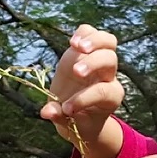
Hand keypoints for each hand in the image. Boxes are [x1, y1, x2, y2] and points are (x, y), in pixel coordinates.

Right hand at [40, 24, 124, 157]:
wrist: (78, 112)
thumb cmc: (76, 120)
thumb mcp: (69, 124)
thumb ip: (59, 117)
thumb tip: (46, 112)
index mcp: (111, 98)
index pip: (103, 92)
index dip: (84, 98)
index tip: (66, 109)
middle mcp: (109, 77)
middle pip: (110, 60)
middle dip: (93, 64)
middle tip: (76, 72)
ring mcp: (99, 61)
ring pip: (109, 42)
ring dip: (93, 41)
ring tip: (76, 45)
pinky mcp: (87, 50)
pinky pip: (92, 33)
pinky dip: (84, 33)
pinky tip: (72, 42)